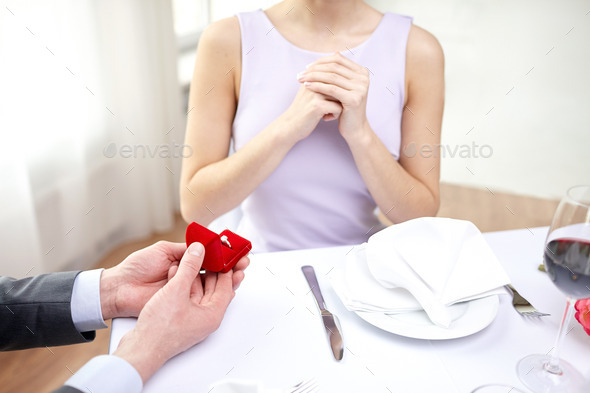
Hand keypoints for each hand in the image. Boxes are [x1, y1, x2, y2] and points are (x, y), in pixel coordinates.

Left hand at [100, 241, 248, 319]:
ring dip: (227, 279)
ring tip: (239, 273)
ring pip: (212, 285)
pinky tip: (226, 288)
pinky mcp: (181, 302)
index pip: (207, 256)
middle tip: (243, 262)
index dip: (222, 254)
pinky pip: (202, 299)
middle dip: (230, 266)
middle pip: (214, 270)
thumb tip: (203, 246)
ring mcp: (185, 290)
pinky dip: (215, 294)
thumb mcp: (164, 251)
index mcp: (182, 260)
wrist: (120, 288)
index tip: (235, 250)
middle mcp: (186, 275)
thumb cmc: (137, 267)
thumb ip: (184, 251)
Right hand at [113, 242, 244, 381]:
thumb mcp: (177, 290)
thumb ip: (189, 267)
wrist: (141, 348)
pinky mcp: (179, 318)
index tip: (223, 254)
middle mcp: (205, 317)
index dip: (225, 267)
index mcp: (213, 314)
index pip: (225, 285)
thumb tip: (198, 251)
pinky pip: (185, 296)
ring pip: (197, 290)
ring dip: (192, 275)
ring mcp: (192, 319)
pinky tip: (174, 273)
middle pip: (212, 287)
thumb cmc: (161, 329)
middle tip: (207, 253)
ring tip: (189, 259)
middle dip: (209, 269)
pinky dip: (181, 284)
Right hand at [280, 83, 342, 143]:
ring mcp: (315, 94)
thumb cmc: (302, 111)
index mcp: (311, 77)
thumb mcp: (309, 93)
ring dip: (339, 106)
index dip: (337, 90)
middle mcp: (313, 82)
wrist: (289, 126)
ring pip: (341, 96)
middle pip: (339, 86)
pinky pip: (338, 108)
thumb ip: (320, 84)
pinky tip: (326, 118)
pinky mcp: (317, 106)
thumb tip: (340, 79)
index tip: (330, 100)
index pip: (335, 76)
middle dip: (340, 97)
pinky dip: (336, 115)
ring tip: (329, 112)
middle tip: (332, 106)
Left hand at [298, 53, 370, 141]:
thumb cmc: (346, 108)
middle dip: (315, 69)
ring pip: (331, 77)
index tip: (307, 67)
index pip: (338, 59)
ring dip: (313, 77)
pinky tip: (306, 87)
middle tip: (301, 73)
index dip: (321, 61)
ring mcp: (360, 88)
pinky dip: (317, 86)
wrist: (355, 129)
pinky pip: (331, 89)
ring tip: (300, 79)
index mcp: (362, 72)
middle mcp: (364, 78)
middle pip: (334, 67)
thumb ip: (341, 72)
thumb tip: (334, 51)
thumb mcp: (345, 87)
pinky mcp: (354, 99)